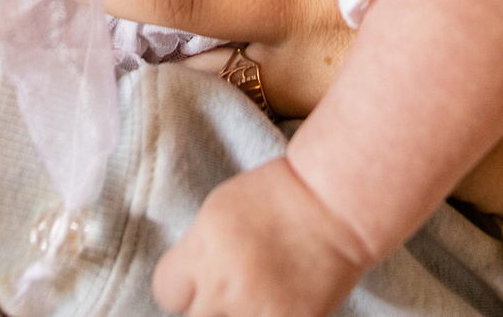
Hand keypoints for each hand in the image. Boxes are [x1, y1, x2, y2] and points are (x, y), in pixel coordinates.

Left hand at [152, 156, 372, 316]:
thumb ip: (197, 251)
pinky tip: (278, 301)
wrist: (335, 207)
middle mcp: (225, 285)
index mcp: (203, 249)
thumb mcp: (219, 211)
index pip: (167, 293)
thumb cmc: (277, 197)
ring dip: (238, 314)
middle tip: (230, 287)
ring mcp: (258, 311)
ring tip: (256, 294)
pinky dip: (269, 315)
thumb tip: (189, 280)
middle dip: (208, 304)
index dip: (182, 286)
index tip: (196, 279)